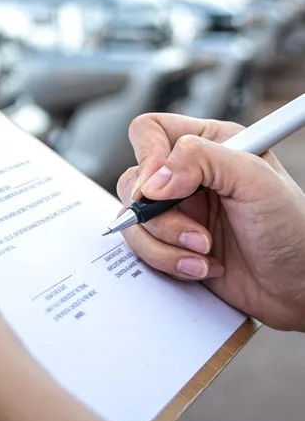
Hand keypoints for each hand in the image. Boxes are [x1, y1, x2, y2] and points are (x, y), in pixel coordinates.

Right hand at [118, 113, 304, 329]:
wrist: (300, 288)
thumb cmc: (294, 231)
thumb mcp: (256, 181)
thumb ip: (202, 160)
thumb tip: (153, 180)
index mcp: (208, 144)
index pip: (149, 132)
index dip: (147, 156)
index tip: (160, 187)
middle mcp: (186, 175)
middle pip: (133, 180)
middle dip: (160, 215)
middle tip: (195, 232)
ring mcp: (176, 210)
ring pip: (133, 218)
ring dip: (165, 243)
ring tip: (204, 252)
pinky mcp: (170, 242)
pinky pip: (141, 247)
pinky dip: (167, 261)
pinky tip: (203, 266)